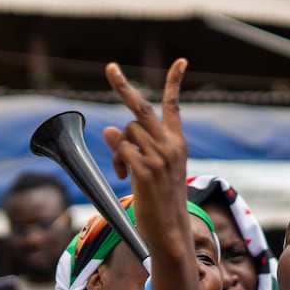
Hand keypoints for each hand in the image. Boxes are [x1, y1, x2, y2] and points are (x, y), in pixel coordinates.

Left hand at [103, 60, 189, 246]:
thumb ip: (133, 146)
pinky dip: (118, 161)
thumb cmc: (159, 199)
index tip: (181, 61)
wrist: (169, 229)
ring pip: (125, 133)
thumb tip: (108, 129)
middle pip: (141, 108)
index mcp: (177, 142)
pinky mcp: (146, 169)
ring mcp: (160, 156)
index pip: (175, 106)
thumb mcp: (149, 168)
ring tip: (125, 169)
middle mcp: (171, 145)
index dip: (175, 82)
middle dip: (122, 86)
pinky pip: (122, 150)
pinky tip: (125, 176)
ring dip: (118, 149)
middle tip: (110, 67)